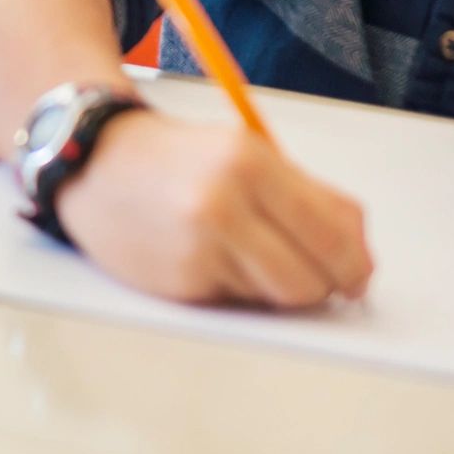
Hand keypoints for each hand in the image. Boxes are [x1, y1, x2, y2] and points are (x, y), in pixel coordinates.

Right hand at [57, 112, 373, 308]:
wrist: (94, 162)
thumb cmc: (178, 158)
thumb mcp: (247, 153)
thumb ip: (307, 196)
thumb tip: (359, 253)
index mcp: (250, 163)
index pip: (334, 235)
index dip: (356, 264)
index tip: (358, 275)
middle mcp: (223, 204)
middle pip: (311, 279)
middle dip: (324, 286)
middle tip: (320, 280)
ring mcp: (197, 246)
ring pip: (276, 296)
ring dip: (278, 286)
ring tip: (254, 258)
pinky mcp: (177, 281)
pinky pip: (236, 299)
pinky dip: (236, 286)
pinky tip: (210, 257)